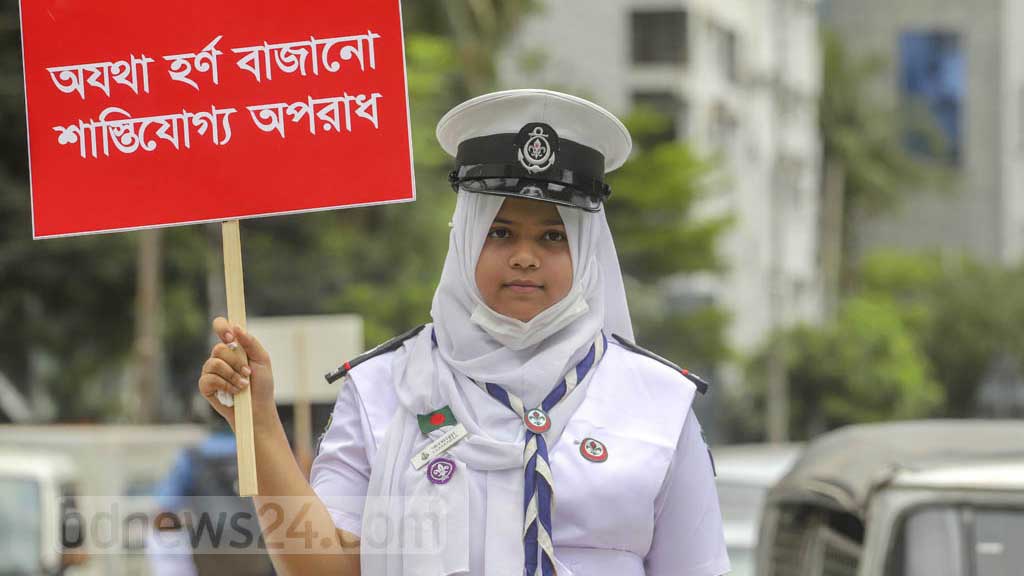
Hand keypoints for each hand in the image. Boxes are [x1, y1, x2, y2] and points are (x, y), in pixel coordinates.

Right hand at [198, 317, 278, 431]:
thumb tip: (237, 327)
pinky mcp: (205, 386)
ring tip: (243, 385)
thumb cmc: (261, 385)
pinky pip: (209, 378)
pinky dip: (225, 385)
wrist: (258, 409)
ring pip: (214, 363)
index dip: (221, 327)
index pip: (220, 327)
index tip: (230, 337)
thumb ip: (251, 343)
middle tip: (247, 373)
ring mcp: (211, 371)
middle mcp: (219, 357)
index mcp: (233, 347)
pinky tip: (234, 392)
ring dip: (232, 375)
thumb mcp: (262, 360)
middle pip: (218, 348)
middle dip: (236, 362)